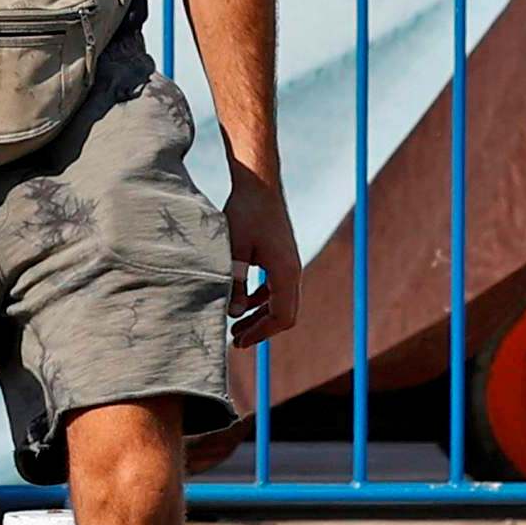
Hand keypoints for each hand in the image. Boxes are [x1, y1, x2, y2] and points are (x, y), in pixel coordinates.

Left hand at [222, 164, 300, 344]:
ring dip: (259, 314)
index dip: (261, 333)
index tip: (239, 341)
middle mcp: (292, 270)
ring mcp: (289, 263)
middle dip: (261, 328)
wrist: (258, 183)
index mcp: (285, 272)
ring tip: (235, 325)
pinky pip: (275, 287)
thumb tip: (233, 314)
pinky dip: (261, 298)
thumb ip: (235, 284)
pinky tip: (242, 302)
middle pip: (284, 312)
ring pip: (279, 300)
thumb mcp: (234, 251)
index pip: (281, 316)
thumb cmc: (245, 213)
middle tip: (235, 341)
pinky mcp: (281, 256)